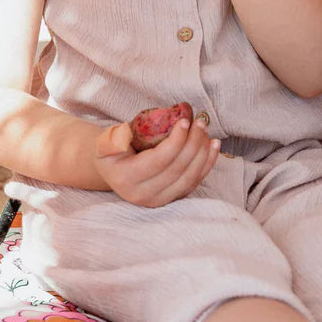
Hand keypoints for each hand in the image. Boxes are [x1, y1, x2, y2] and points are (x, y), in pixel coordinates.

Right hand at [94, 114, 219, 206]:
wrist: (113, 168)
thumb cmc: (113, 148)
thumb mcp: (108, 141)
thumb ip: (118, 138)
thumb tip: (131, 132)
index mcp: (125, 178)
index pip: (158, 160)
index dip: (176, 141)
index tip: (185, 121)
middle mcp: (141, 195)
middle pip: (177, 170)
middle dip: (193, 144)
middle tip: (200, 123)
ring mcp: (157, 201)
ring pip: (188, 179)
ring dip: (202, 154)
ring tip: (207, 132)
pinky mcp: (170, 199)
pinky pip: (193, 183)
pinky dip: (206, 164)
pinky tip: (213, 146)